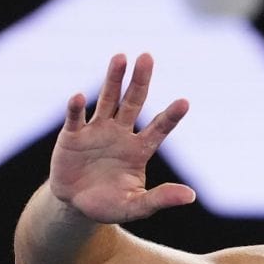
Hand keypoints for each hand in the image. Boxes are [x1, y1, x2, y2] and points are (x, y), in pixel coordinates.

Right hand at [49, 53, 195, 222]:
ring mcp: (96, 131)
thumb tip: (191, 196)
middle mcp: (120, 134)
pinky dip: (76, 108)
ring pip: (106, 100)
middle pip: (133, 102)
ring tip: (120, 57)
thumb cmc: (110, 204)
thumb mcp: (137, 206)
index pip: (158, 129)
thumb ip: (160, 199)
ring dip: (113, 79)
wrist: (75, 206)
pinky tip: (79, 96)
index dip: (171, 116)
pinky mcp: (72, 136)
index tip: (185, 102)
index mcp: (139, 150)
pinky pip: (75, 118)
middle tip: (147, 57)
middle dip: (140, 81)